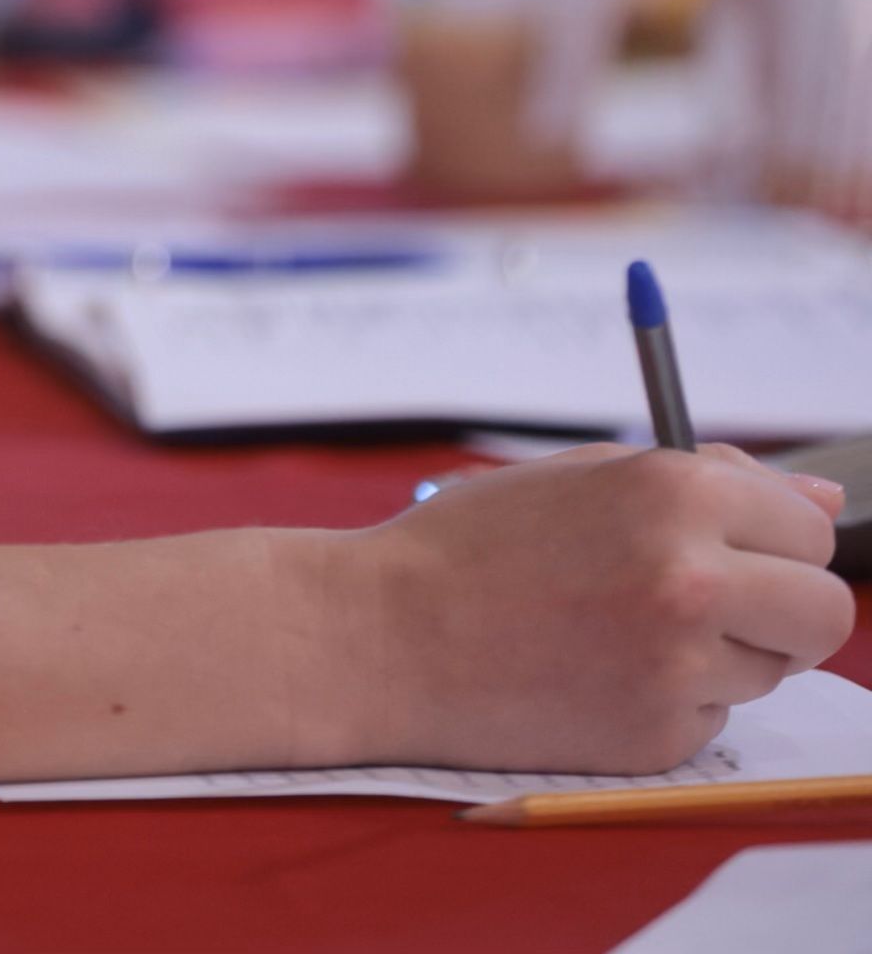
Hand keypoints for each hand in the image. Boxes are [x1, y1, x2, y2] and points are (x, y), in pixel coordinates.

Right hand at [346, 442, 852, 774]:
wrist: (387, 636)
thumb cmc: (478, 542)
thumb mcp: (588, 474)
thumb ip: (714, 479)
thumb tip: (826, 499)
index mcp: (675, 494)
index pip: (810, 530)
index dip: (779, 538)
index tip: (745, 546)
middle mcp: (691, 579)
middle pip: (824, 612)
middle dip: (786, 606)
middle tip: (723, 601)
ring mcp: (678, 668)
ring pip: (771, 670)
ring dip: (725, 654)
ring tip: (627, 629)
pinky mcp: (658, 739)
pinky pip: (713, 718)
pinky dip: (673, 699)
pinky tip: (599, 672)